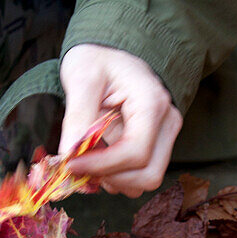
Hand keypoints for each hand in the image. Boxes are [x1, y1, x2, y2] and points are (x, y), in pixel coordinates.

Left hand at [59, 45, 181, 196]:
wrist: (109, 56)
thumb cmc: (97, 61)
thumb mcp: (81, 79)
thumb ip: (77, 117)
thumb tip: (69, 155)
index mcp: (151, 103)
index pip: (136, 152)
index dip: (102, 166)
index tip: (72, 164)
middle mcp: (167, 122)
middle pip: (148, 174)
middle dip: (112, 178)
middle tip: (81, 168)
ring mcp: (166, 135)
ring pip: (147, 179)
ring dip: (116, 180)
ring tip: (90, 161)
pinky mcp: (158, 145)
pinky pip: (142, 175)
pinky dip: (119, 177)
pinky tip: (101, 160)